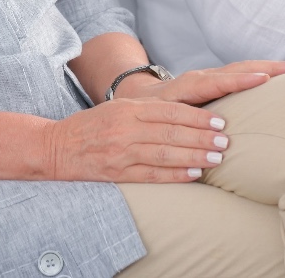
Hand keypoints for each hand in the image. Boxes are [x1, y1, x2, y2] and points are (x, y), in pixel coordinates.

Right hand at [42, 62, 284, 183]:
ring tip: (217, 158)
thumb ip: (147, 110)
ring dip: (195, 155)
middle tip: (227, 140)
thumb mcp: (117, 109)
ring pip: (166, 153)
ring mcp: (122, 152)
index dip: (198, 116)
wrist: (56, 147)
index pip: (170, 111)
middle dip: (203, 136)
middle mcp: (126, 128)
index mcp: (128, 109)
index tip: (221, 121)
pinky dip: (175, 175)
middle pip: (172, 132)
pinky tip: (194, 174)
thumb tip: (186, 113)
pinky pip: (152, 174)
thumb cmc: (92, 126)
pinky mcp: (117, 172)